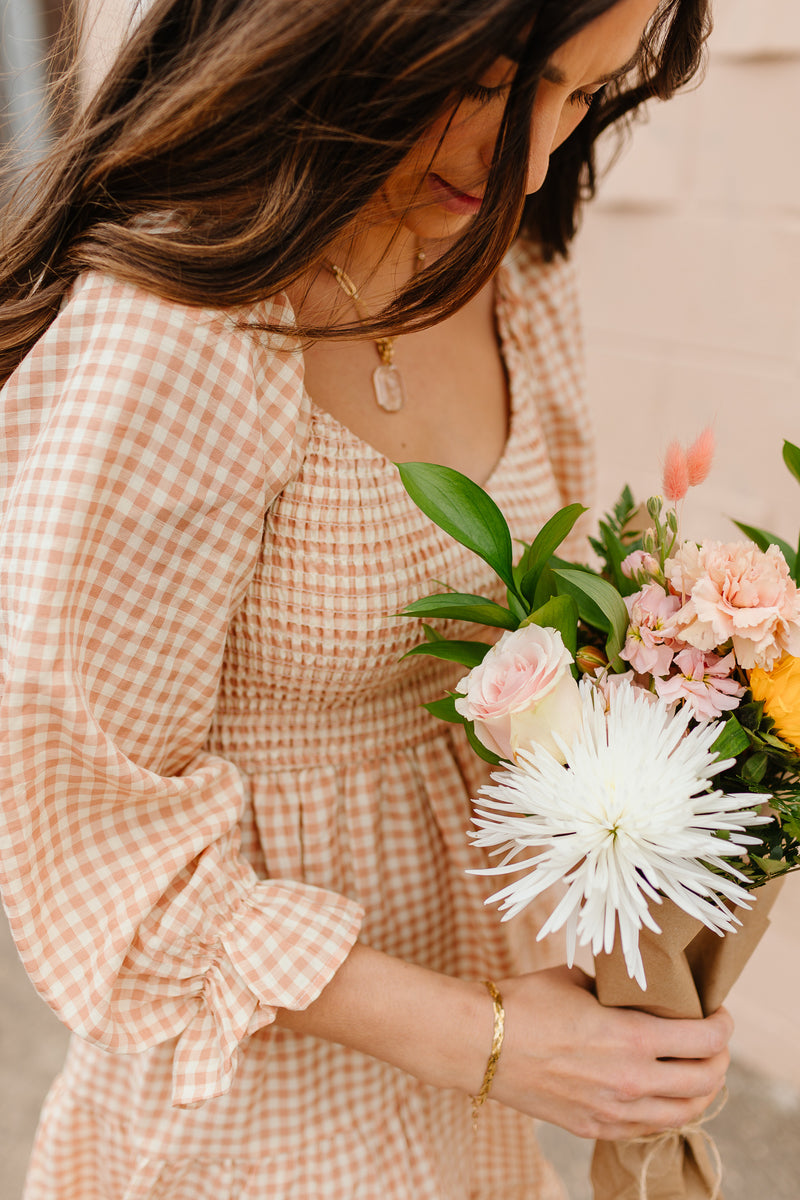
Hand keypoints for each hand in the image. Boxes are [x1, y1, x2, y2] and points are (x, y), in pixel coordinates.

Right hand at [490, 966, 731, 1139]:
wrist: (478, 1043)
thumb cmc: (525, 1002)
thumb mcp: (577, 980)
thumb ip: (615, 993)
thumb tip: (633, 993)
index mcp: (631, 1039)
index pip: (704, 1042)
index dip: (723, 1027)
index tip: (720, 1014)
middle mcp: (630, 1082)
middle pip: (704, 1082)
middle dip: (719, 1059)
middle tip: (714, 1041)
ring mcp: (612, 1111)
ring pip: (683, 1114)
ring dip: (700, 1090)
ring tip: (696, 1070)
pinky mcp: (593, 1128)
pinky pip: (647, 1127)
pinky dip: (666, 1110)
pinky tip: (660, 1091)